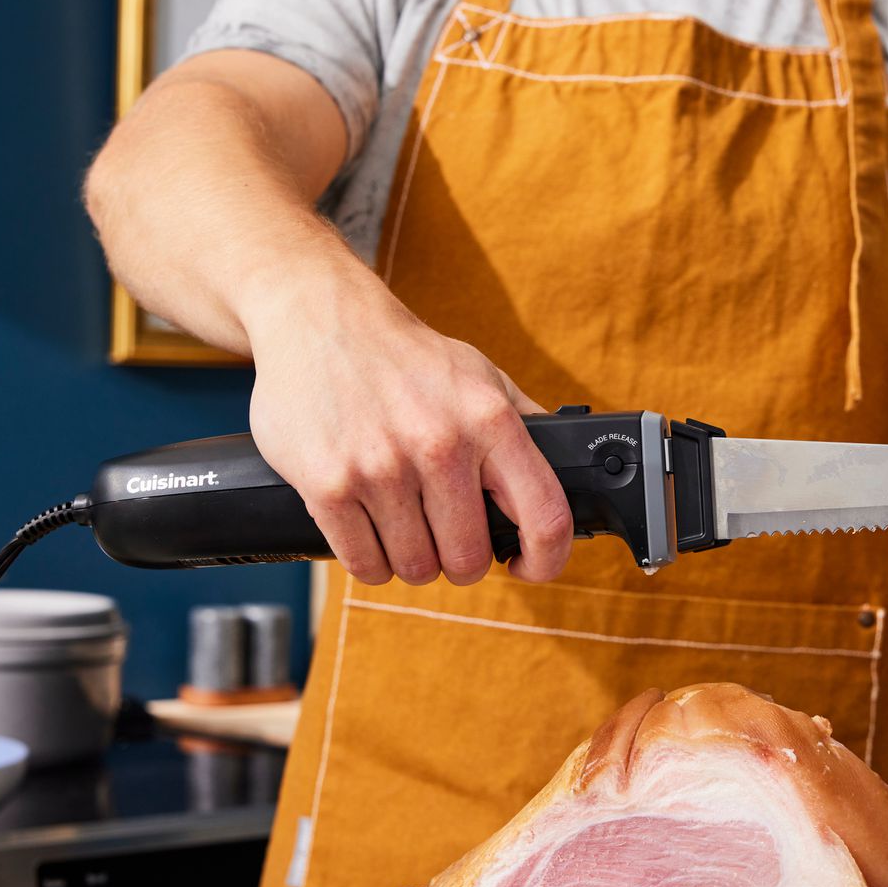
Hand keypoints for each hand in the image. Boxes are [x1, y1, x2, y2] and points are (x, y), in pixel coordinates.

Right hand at [245, 266, 572, 585]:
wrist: (317, 318)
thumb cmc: (405, 358)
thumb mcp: (480, 376)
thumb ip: (525, 425)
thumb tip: (570, 465)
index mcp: (489, 420)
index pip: (544, 517)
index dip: (545, 560)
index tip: (526, 565)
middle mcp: (440, 445)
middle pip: (468, 559)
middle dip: (460, 560)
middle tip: (447, 538)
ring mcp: (382, 468)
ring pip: (416, 568)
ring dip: (413, 561)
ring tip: (406, 528)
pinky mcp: (329, 485)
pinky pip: (364, 564)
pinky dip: (371, 562)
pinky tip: (372, 534)